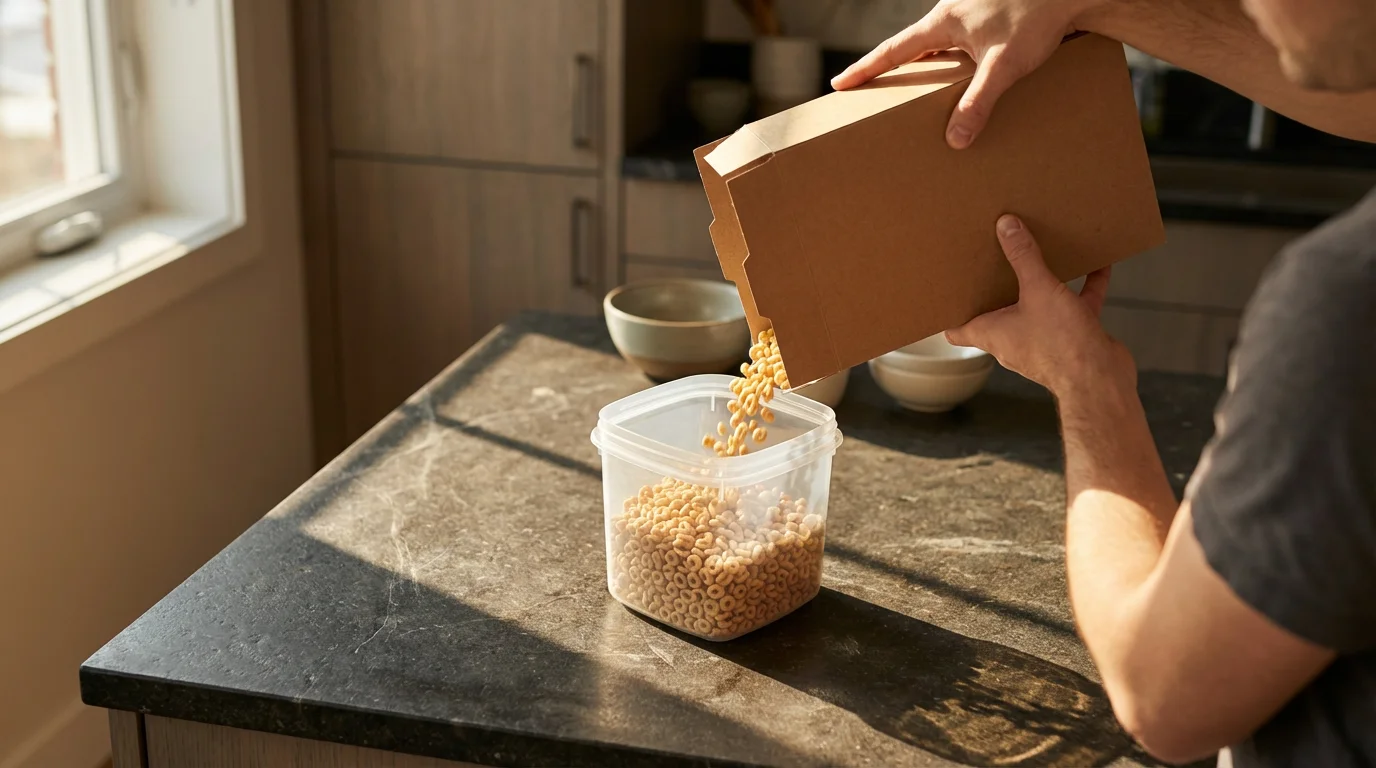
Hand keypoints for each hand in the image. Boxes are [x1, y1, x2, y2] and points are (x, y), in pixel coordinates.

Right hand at [831, 0, 1100, 148]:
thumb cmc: (1038, 19)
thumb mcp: (1004, 65)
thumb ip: (978, 102)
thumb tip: (956, 139)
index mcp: (944, 21)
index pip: (894, 49)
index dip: (866, 68)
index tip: (840, 83)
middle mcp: (952, 11)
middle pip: (911, 45)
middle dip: (892, 67)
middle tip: (872, 88)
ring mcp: (971, 10)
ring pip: (937, 42)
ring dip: (925, 64)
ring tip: (917, 89)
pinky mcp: (990, 15)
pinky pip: (959, 41)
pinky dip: (952, 59)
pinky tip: (962, 74)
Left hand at [945, 215, 1132, 395]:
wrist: (1101, 381)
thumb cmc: (1062, 347)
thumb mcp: (1038, 290)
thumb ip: (1023, 257)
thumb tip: (1006, 227)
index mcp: (992, 333)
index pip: (958, 329)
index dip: (950, 313)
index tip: (948, 292)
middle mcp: (1014, 339)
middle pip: (999, 311)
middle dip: (999, 287)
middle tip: (994, 260)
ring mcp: (1044, 339)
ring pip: (1040, 306)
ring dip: (1042, 284)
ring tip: (1042, 255)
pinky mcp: (1073, 338)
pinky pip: (1076, 306)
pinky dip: (1084, 287)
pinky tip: (1096, 264)